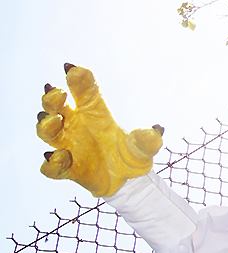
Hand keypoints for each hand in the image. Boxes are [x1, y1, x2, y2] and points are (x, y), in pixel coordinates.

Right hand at [37, 64, 163, 197]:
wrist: (128, 184)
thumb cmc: (132, 156)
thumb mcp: (144, 148)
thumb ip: (147, 141)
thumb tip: (156, 131)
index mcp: (94, 112)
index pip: (83, 90)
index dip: (76, 78)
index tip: (71, 69)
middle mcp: (76, 126)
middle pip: (54, 107)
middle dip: (51, 99)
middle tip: (59, 93)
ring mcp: (69, 147)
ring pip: (46, 132)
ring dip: (47, 125)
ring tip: (56, 120)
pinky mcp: (68, 170)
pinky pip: (51, 167)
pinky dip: (53, 163)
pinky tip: (62, 158)